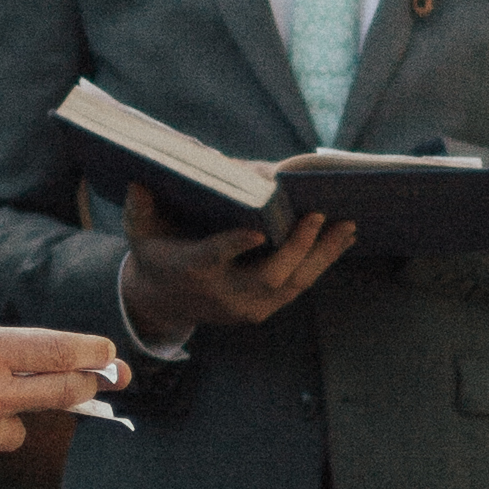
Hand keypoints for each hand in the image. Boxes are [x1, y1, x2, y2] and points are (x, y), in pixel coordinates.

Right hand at [117, 180, 355, 332]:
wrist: (161, 302)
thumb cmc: (155, 252)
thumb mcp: (140, 229)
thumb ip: (140, 205)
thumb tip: (141, 179)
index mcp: (191, 269)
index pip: (215, 257)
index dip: (235, 246)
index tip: (257, 231)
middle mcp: (223, 294)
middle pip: (268, 277)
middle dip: (296, 248)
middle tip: (318, 217)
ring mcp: (245, 307)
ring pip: (292, 284)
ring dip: (322, 256)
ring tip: (348, 227)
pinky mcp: (262, 309)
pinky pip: (297, 287)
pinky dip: (320, 263)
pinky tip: (342, 240)